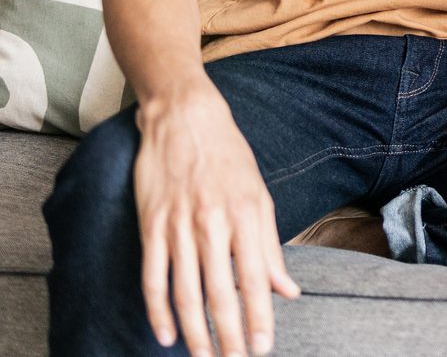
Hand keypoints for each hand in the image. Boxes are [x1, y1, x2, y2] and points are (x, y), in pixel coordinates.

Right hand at [134, 86, 299, 356]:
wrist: (186, 119)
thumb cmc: (230, 158)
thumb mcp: (260, 197)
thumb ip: (271, 247)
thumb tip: (288, 291)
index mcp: (247, 217)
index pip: (255, 279)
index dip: (259, 318)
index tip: (263, 348)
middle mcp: (214, 225)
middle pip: (220, 293)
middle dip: (229, 336)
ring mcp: (179, 226)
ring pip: (186, 292)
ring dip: (195, 332)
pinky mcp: (151, 226)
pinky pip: (153, 276)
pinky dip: (158, 309)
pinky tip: (166, 335)